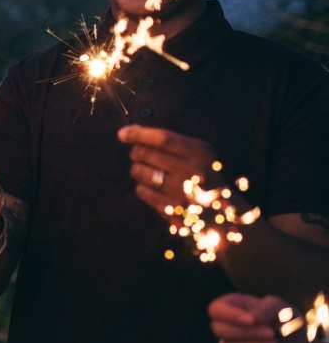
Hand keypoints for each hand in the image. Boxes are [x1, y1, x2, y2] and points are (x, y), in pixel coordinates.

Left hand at [118, 125, 237, 215]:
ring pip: (139, 172)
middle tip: (140, 155)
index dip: (139, 134)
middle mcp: (193, 171)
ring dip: (138, 169)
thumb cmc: (201, 174)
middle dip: (136, 152)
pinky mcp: (172, 209)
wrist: (220, 210)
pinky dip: (143, 186)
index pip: (163, 139)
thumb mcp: (195, 153)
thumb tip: (128, 132)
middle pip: (146, 154)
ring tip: (150, 172)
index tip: (122, 134)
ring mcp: (182, 192)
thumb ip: (166, 141)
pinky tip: (155, 187)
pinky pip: (141, 190)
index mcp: (201, 152)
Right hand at [208, 293, 281, 342]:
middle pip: (219, 330)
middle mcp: (224, 326)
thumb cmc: (284, 319)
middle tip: (271, 333)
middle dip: (246, 333)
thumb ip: (266, 307)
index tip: (252, 321)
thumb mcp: (280, 307)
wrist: (296, 342)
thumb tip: (254, 319)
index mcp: (229, 306)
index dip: (229, 315)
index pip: (215, 309)